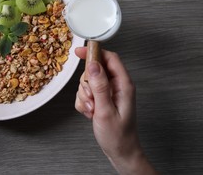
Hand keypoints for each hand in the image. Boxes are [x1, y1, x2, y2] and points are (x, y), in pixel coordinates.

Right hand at [75, 47, 156, 174]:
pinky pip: (85, 94)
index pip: (109, 58)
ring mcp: (108, 92)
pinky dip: (84, 103)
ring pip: (88, 83)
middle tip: (91, 99)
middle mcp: (116, 86)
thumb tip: (93, 65)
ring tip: (92, 110)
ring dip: (85, 96)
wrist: (119, 151)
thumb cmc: (118, 135)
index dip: (94, 52)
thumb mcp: (106, 110)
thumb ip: (99, 86)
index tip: (79, 52)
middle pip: (94, 70)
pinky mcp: (101, 99)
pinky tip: (90, 113)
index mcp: (123, 84)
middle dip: (87, 85)